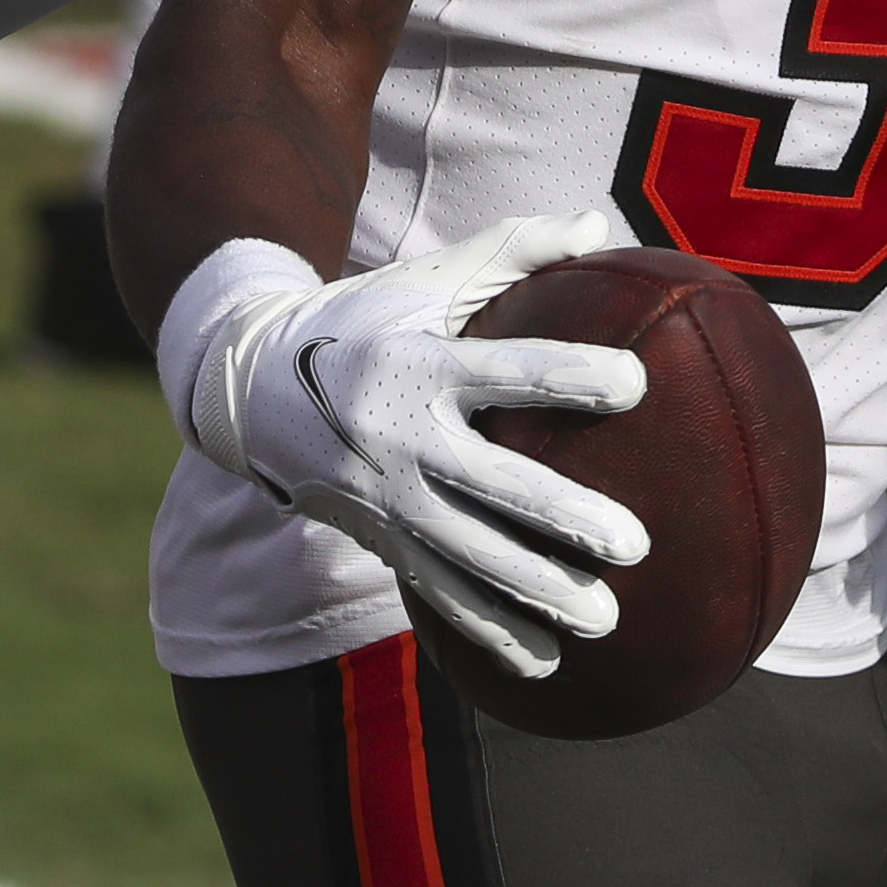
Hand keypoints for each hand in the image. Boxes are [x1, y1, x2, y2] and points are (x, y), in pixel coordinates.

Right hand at [188, 211, 648, 678]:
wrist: (249, 386)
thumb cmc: (362, 320)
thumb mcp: (424, 277)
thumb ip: (513, 250)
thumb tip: (601, 225)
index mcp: (421, 363)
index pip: (508, 369)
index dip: (571, 376)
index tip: (636, 385)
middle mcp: (401, 436)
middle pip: (495, 485)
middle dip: (565, 518)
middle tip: (635, 545)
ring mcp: (386, 498)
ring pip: (470, 557)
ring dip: (538, 592)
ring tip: (605, 618)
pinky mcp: (379, 539)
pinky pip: (438, 595)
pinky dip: (489, 630)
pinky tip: (544, 662)